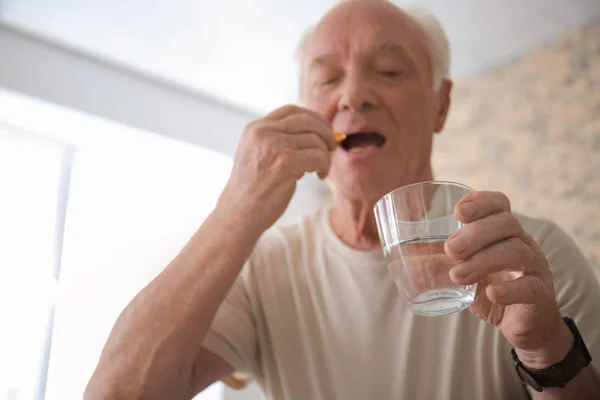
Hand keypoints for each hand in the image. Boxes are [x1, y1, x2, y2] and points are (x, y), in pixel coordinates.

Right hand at [217, 105, 335, 232]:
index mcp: (255, 128)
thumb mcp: (259, 154)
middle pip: (307, 121)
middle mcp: (263, 132)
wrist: (238, 214)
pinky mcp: (285, 163)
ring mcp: (273, 146)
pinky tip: (319, 176)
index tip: (324, 129)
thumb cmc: (253, 189)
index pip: (291, 111)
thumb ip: (279, 140)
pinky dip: (324, 166)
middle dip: (326, 133)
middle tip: (333, 146)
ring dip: (325, 155)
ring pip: (315, 140)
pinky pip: (318, 156)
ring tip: (321, 169)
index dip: (313, 117)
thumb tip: (317, 133)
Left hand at [446, 191, 572, 367]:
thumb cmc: (489, 289)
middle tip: (450, 250)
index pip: (500, 204)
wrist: (524, 325)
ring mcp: (535, 268)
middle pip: (506, 223)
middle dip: (475, 234)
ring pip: (516, 252)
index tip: (458, 211)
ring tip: (457, 275)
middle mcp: (523, 243)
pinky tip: (490, 292)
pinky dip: (508, 289)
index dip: (482, 202)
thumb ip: (440, 260)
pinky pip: (529, 287)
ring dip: (483, 261)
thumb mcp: (465, 270)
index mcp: (503, 232)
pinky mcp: (540, 295)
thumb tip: (401, 253)